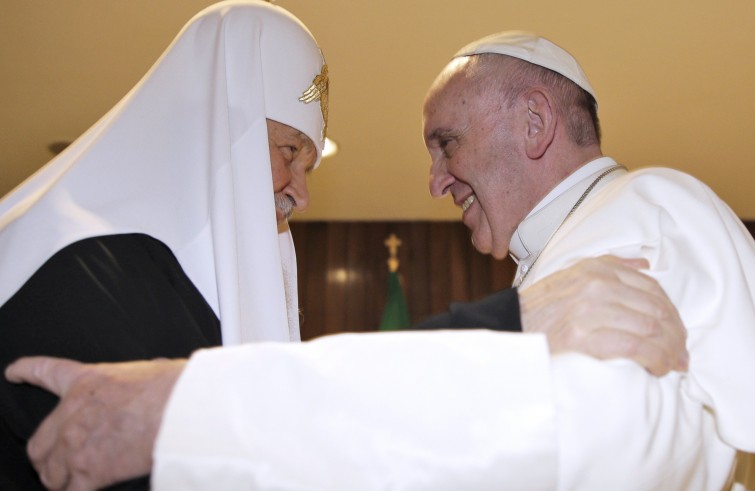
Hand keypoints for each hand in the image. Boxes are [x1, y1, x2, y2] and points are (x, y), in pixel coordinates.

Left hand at [5, 357, 185, 490]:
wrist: (180, 408)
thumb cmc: (172, 387)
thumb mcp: (147, 370)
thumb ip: (134, 382)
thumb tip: (151, 381)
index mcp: (88, 381)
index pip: (48, 371)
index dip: (27, 371)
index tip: (15, 372)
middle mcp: (73, 412)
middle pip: (38, 443)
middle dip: (46, 457)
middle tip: (59, 463)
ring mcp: (75, 445)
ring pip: (50, 474)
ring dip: (61, 480)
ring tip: (76, 482)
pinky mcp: (88, 471)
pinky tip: (91, 490)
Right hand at [519, 256, 687, 375]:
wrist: (506, 330)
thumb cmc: (538, 310)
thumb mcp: (569, 277)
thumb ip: (607, 267)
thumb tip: (644, 263)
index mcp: (594, 270)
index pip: (650, 288)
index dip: (671, 312)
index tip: (677, 332)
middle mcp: (594, 285)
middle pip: (655, 308)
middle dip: (675, 334)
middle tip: (681, 353)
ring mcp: (589, 310)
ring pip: (650, 328)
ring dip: (669, 350)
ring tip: (673, 364)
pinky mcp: (584, 336)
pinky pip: (635, 346)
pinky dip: (655, 359)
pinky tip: (659, 368)